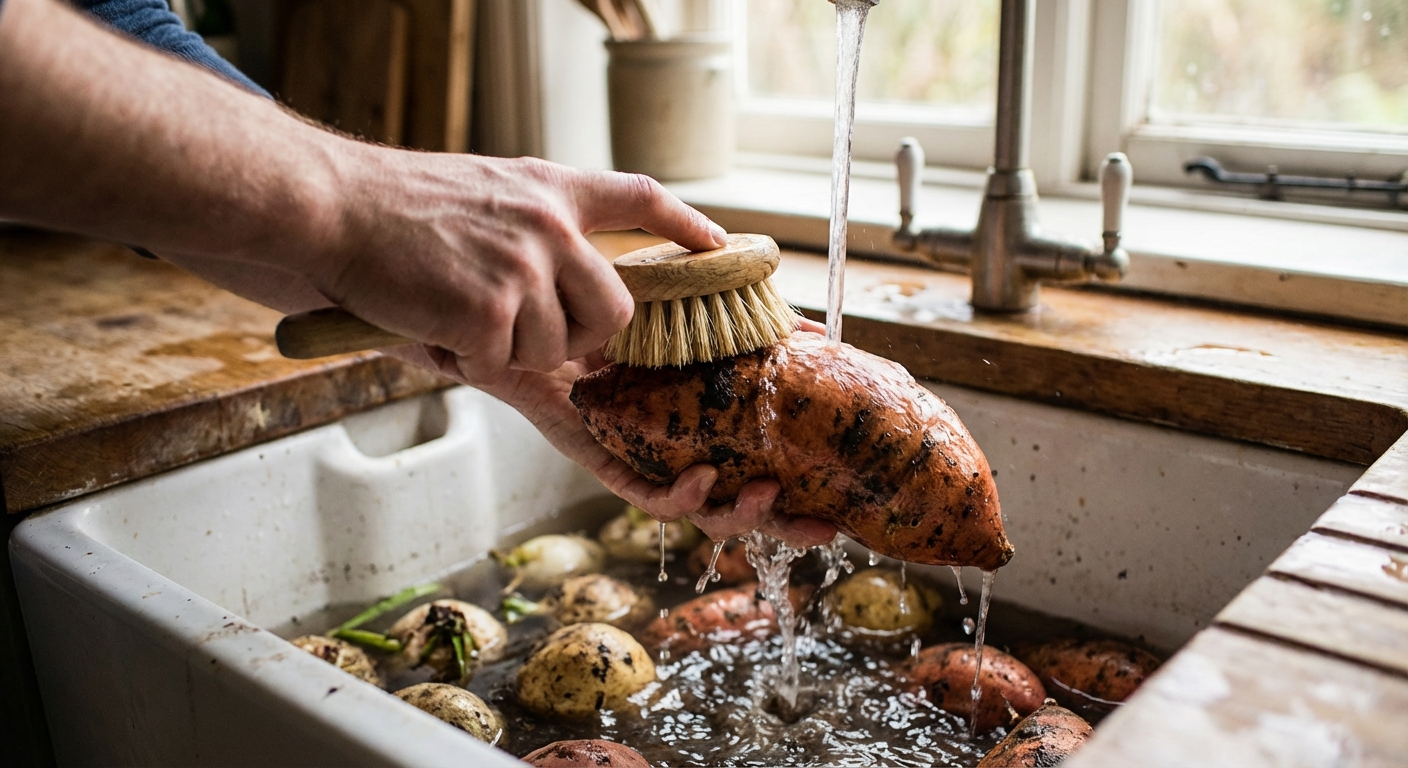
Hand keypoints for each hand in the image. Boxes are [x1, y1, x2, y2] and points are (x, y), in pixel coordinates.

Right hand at [293, 151, 725, 385]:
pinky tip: (437, 321)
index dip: (685, 226)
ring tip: (460, 310)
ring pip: (559, 346)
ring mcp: (524, 267)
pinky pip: (502, 361)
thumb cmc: (398, 204)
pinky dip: (468, 356)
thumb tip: (576, 268)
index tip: (720, 245)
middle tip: (534, 333)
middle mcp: (551, 225)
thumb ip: (538, 221)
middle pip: (616, 309)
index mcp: (552, 189)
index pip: (640, 200)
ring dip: (513, 348)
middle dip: (586, 339)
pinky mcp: (490, 309)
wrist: (334, 206)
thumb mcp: (488, 188)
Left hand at [400, 316, 836, 549]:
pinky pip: (638, 490)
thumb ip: (710, 277)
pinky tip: (700, 478)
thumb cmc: (573, 274)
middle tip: (828, 525)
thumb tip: (772, 283)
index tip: (850, 436)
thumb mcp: (657, 275)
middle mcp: (673, 425)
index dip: (807, 438)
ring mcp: (639, 442)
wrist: (498, 288)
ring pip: (697, 500)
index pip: (762, 427)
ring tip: (766, 499)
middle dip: (786, 514)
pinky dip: (674, 493)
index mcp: (698, 391)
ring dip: (737, 510)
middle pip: (739, 483)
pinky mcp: (597, 451)